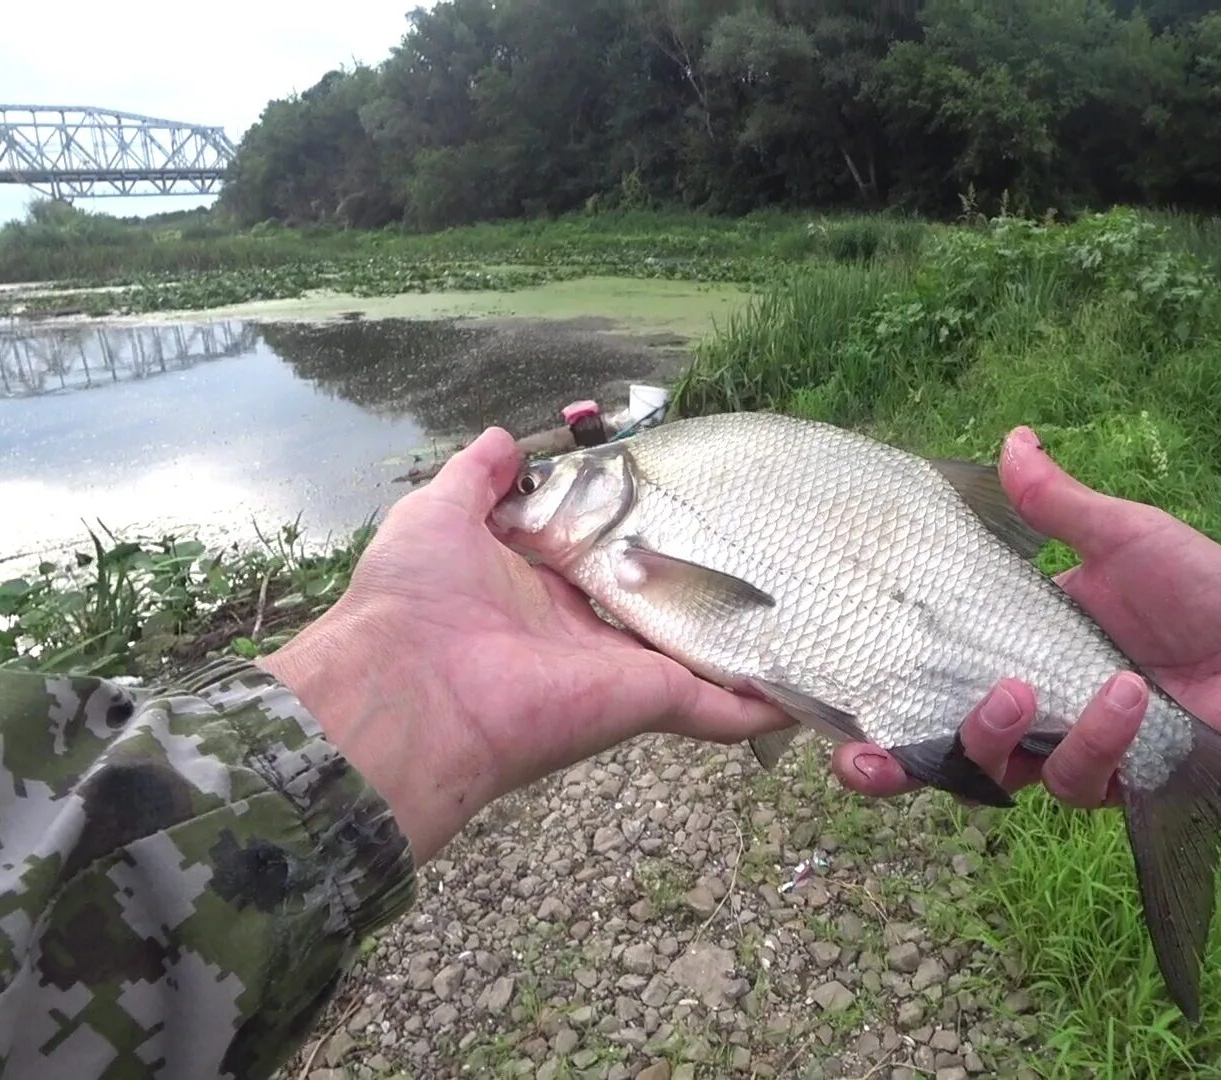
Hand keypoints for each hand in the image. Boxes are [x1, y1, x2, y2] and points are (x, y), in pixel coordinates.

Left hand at [259, 428, 787, 860]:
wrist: (410, 688)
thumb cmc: (414, 599)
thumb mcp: (438, 512)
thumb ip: (478, 476)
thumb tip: (509, 440)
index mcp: (538, 589)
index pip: (601, 558)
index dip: (638, 532)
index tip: (682, 500)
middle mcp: (586, 632)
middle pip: (658, 605)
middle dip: (705, 583)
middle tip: (765, 547)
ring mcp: (621, 669)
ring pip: (699, 655)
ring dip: (748, 645)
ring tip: (810, 614)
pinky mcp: (648, 699)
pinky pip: (718, 708)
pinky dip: (764, 707)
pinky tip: (810, 695)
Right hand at [835, 427, 1220, 809]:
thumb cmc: (1204, 591)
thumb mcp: (1124, 535)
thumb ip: (1059, 504)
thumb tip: (1012, 436)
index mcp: (1009, 640)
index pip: (922, 674)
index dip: (869, 700)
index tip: (824, 707)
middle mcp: (1022, 700)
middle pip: (931, 748)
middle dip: (888, 764)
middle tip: (870, 760)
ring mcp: (1060, 745)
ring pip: (992, 770)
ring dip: (995, 734)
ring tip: (1022, 691)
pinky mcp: (1106, 780)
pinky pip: (1072, 777)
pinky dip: (1093, 739)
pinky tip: (1124, 700)